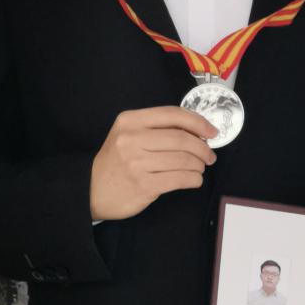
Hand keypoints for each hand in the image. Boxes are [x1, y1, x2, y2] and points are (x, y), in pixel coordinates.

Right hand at [90, 106, 217, 219]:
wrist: (92, 189)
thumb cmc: (117, 160)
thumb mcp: (128, 134)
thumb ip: (157, 128)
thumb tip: (198, 131)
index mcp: (130, 121)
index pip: (172, 115)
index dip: (198, 122)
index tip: (212, 131)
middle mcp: (132, 139)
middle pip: (181, 139)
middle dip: (203, 147)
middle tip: (209, 155)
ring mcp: (137, 163)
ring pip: (183, 160)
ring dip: (199, 165)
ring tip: (200, 168)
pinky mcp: (144, 185)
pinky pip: (179, 179)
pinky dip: (193, 179)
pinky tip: (194, 179)